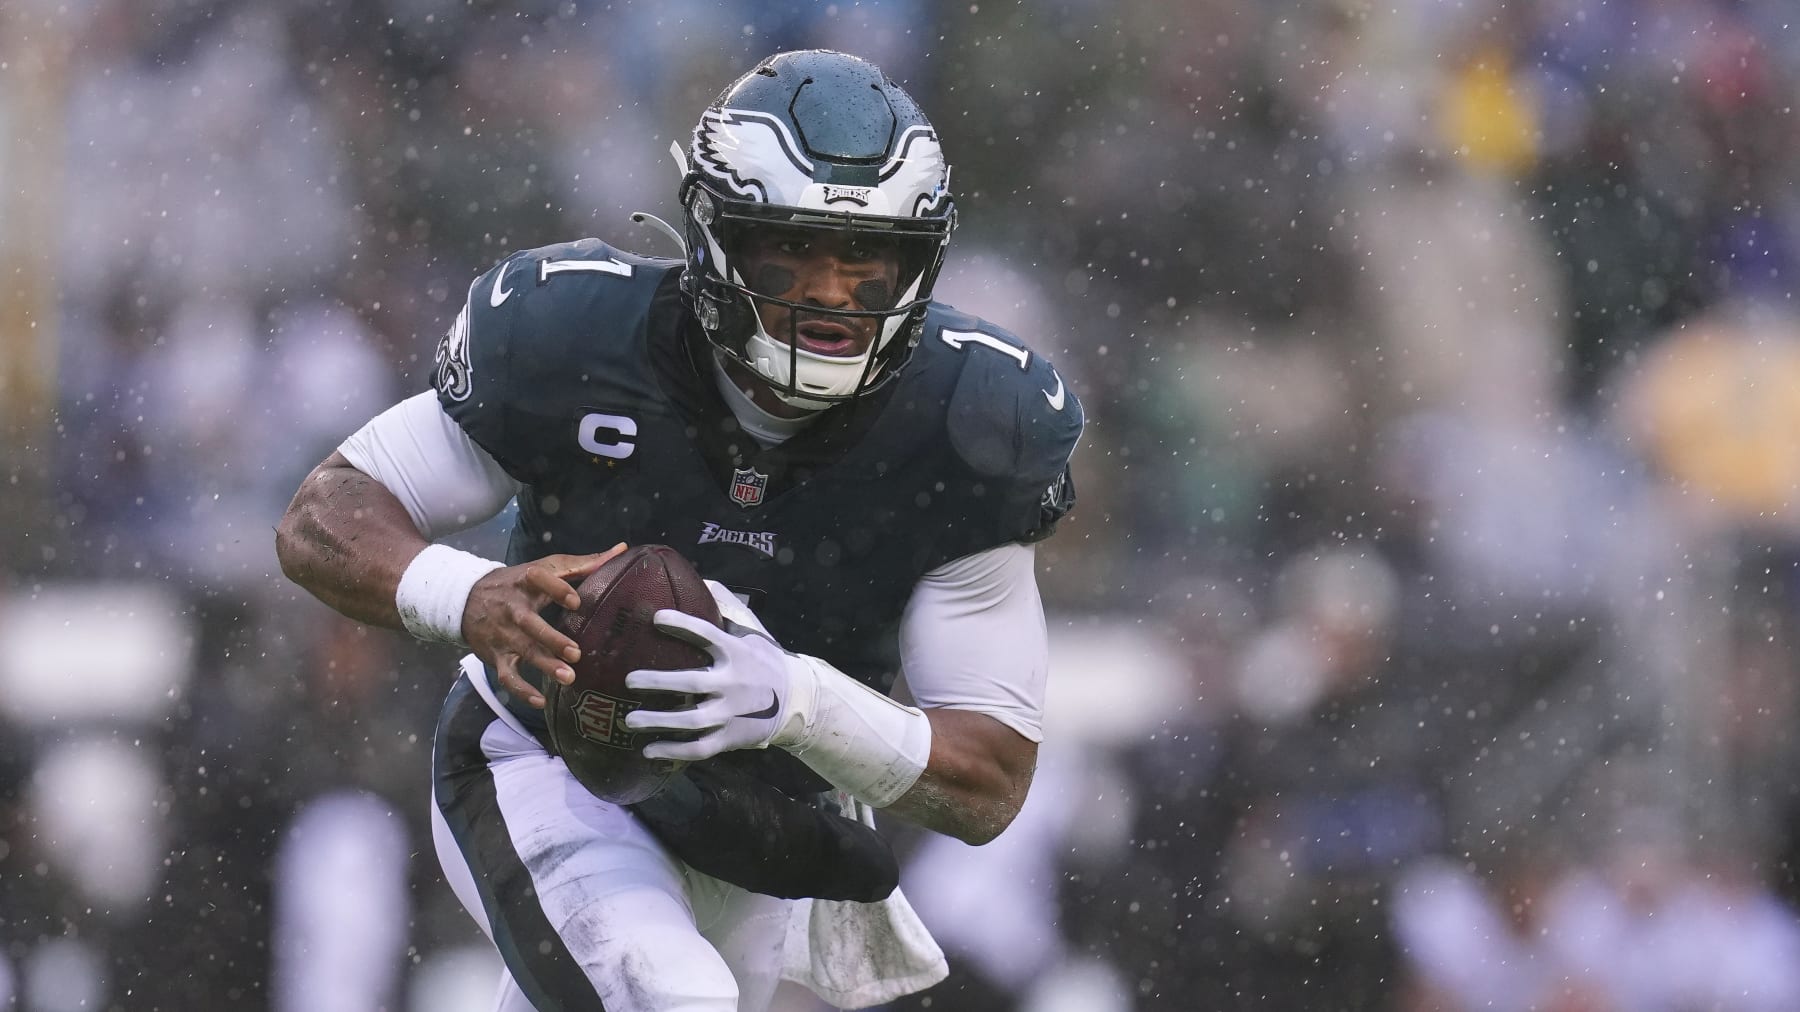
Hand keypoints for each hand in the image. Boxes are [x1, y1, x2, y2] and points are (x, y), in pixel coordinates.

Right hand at [463, 545, 625, 706]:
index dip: (556, 589)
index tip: (576, 602)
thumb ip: (582, 563)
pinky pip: (507, 676)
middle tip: (576, 653)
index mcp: (525, 582)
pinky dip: (521, 691)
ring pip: (521, 651)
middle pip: (530, 623)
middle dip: (551, 639)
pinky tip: (540, 701)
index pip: (538, 580)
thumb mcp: (544, 568)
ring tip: (567, 678)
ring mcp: (503, 634)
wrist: (465, 599)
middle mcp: (512, 608)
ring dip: (543, 666)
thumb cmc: (517, 583)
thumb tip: (621, 549)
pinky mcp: (496, 655)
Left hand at [623, 610, 802, 760]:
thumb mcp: (753, 630)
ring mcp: (731, 713)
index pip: (707, 634)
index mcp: (736, 652)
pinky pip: (699, 748)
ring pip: (692, 721)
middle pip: (691, 683)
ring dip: (659, 721)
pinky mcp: (730, 738)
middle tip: (630, 680)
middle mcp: (733, 683)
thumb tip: (702, 581)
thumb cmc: (765, 660)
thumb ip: (728, 606)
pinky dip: (674, 751)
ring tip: (630, 720)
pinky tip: (649, 751)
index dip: (682, 625)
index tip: (656, 619)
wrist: (796, 700)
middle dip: (658, 682)